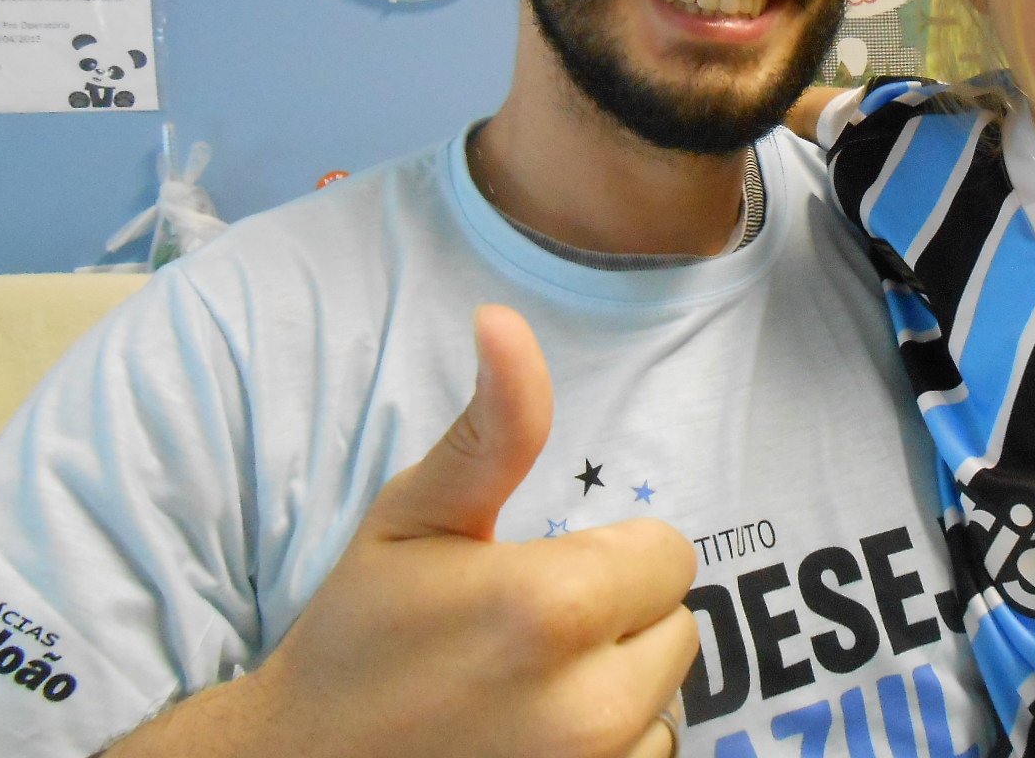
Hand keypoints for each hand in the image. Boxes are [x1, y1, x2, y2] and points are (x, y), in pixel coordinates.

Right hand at [109, 305, 698, 757]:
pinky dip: (608, 749)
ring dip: (616, 688)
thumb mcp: (415, 516)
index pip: (668, 552)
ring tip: (524, 692)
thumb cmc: (358, 636)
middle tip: (525, 634)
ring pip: (666, 697)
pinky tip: (533, 742)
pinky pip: (648, 757)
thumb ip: (491, 427)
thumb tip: (504, 319)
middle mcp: (590, 705)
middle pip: (677, 625)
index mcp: (552, 607)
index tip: (536, 574)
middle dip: (618, 619)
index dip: (607, 555)